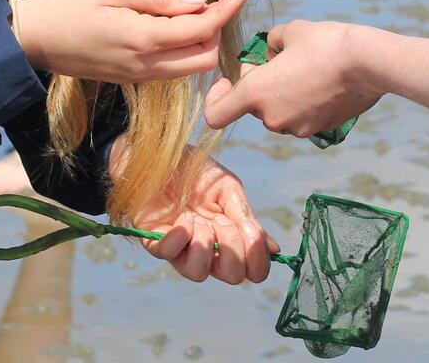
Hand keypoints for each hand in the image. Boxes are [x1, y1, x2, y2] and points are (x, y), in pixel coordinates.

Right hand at [12, 0, 246, 83]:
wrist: (29, 39)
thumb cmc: (66, 4)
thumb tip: (200, 2)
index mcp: (144, 39)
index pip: (202, 28)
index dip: (228, 8)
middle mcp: (146, 65)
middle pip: (204, 58)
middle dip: (216, 30)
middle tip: (211, 0)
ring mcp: (137, 76)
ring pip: (188, 69)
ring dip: (199, 43)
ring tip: (190, 11)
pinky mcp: (128, 79)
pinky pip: (169, 70)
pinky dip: (181, 51)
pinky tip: (170, 26)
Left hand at [126, 152, 277, 284]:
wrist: (164, 153)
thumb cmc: (197, 171)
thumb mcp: (228, 189)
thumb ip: (247, 219)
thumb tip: (274, 250)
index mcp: (230, 238)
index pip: (251, 270)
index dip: (258, 263)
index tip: (255, 240)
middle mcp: (207, 250)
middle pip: (230, 276)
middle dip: (232, 250)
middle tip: (221, 221)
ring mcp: (180, 248)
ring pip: (198, 274)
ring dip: (204, 245)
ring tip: (198, 220)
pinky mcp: (154, 241)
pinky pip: (169, 253)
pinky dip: (180, 235)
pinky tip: (182, 217)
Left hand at [203, 21, 382, 138]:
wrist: (369, 63)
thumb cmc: (326, 43)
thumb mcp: (290, 31)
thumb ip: (270, 42)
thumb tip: (270, 51)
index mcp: (256, 94)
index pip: (215, 115)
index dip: (216, 97)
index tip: (230, 79)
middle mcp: (273, 118)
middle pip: (252, 106)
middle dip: (259, 83)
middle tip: (278, 57)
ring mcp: (298, 128)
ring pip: (277, 111)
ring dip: (282, 92)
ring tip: (304, 67)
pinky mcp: (320, 130)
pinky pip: (300, 116)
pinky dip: (303, 101)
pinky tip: (321, 80)